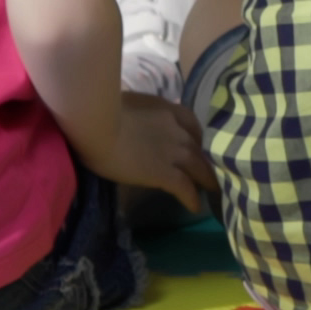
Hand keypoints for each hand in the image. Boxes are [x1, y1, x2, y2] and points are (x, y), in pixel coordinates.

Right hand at [88, 92, 217, 213]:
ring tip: (214, 190)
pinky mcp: (163, 172)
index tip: (196, 143)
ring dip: (208, 179)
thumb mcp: (125, 102)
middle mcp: (176, 129)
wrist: (96, 123)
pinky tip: (196, 207)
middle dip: (207, 159)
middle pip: (199, 146)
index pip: (190, 121)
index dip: (196, 135)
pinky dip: (192, 198)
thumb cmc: (99, 110)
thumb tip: (131, 116)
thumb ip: (136, 111)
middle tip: (211, 170)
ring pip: (199, 167)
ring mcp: (173, 151)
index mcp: (165, 109)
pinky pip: (185, 187)